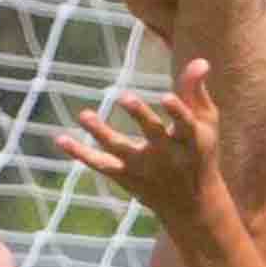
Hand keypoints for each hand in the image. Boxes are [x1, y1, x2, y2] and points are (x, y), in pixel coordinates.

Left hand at [55, 59, 222, 223]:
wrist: (191, 206)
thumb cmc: (199, 155)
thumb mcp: (205, 124)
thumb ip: (195, 92)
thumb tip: (200, 60)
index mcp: (190, 141)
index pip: (185, 124)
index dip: (177, 111)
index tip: (166, 97)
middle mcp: (166, 156)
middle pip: (152, 134)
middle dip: (140, 116)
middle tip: (125, 97)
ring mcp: (143, 168)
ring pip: (120, 149)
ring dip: (102, 133)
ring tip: (84, 115)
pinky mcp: (126, 177)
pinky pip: (100, 164)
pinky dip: (80, 153)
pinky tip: (60, 139)